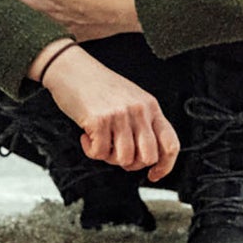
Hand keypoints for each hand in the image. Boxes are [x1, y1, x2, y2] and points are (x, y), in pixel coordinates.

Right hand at [40, 46, 180, 181]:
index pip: (170, 143)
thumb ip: (142, 123)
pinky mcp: (99, 120)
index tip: (154, 174)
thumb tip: (146, 157)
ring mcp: (120, 115)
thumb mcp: (131, 99)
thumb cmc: (99, 86)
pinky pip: (99, 153)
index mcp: (151, 107)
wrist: (72, 69)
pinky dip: (90, 150)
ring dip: (109, 157)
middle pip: (148, 157)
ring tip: (100, 141)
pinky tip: (87, 135)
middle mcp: (139, 111)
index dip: (165, 165)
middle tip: (118, 154)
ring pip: (124, 159)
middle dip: (132, 164)